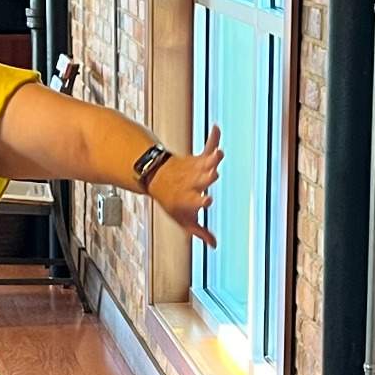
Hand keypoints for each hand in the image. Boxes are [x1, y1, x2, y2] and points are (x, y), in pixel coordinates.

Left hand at [145, 124, 222, 246]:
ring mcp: (194, 170)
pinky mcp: (197, 159)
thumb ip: (200, 232)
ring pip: (205, 164)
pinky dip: (213, 138)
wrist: (156, 179)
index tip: (207, 201)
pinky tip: (217, 127)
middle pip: (201, 181)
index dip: (200, 202)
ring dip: (212, 159)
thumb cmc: (173, 203)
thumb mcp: (184, 220)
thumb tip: (215, 246)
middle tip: (214, 175)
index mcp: (188, 200)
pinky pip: (206, 147)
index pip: (195, 202)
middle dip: (207, 178)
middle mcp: (192, 184)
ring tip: (219, 153)